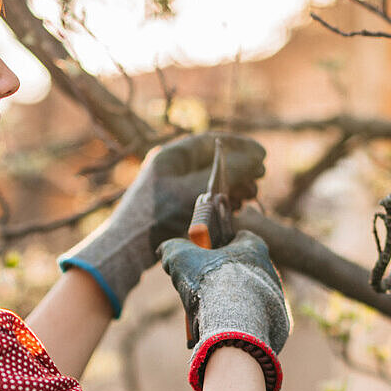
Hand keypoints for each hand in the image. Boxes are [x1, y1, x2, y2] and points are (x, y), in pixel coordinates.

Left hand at [58, 134, 264, 315]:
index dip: (240, 146)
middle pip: (213, 161)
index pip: (211, 142)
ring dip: (234, 185)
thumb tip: (255, 159)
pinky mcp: (176, 207)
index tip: (262, 153)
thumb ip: (227, 172)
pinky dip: (223, 199)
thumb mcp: (196, 191)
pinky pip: (205, 196)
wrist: (128, 247)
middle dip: (240, 168)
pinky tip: (236, 207)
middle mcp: (173, 168)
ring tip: (251, 195)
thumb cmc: (159, 216)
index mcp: (172, 156)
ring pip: (211, 180)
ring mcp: (174, 187)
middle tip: (261, 176)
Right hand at [159, 230, 290, 390]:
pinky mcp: (278, 321)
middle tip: (203, 290)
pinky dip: (241, 322)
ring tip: (210, 314)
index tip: (204, 255)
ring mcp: (276, 296)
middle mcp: (270, 269)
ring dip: (231, 302)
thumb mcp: (181, 259)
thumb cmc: (211, 284)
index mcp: (254, 247)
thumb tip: (164, 249)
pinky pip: (256, 318)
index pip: (239, 237)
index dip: (220, 244)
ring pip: (249, 295)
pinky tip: (223, 328)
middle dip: (223, 278)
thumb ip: (172, 248)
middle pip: (242, 268)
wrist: (236, 326)